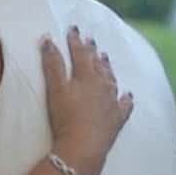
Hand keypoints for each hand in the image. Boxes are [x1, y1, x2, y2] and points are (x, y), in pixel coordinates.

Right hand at [41, 27, 131, 174]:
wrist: (83, 145)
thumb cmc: (66, 117)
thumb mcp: (55, 88)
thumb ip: (52, 63)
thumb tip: (47, 39)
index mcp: (86, 76)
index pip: (80, 53)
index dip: (75, 40)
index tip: (73, 29)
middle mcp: (102, 85)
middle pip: (97, 63)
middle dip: (92, 51)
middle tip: (91, 40)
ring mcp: (112, 102)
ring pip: (111, 80)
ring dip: (107, 68)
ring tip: (105, 58)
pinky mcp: (116, 119)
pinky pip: (124, 106)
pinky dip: (126, 99)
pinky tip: (128, 95)